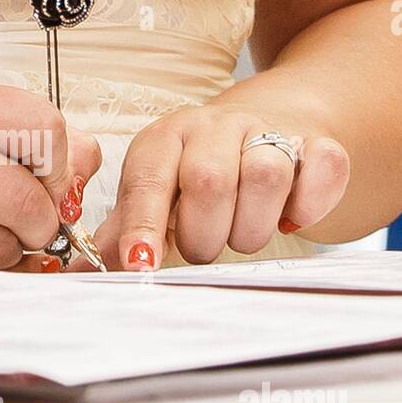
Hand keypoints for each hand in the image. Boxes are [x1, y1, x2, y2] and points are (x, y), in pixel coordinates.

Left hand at [85, 104, 349, 269]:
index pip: (149, 181)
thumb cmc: (193, 177)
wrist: (264, 129)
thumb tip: (80, 274)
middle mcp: (214, 127)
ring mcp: (267, 131)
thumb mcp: (154, 196)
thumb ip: (121, 235)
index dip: (143, 226)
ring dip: (251, 228)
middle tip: (202, 246)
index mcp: (165, 140)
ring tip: (240, 232)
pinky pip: (322, 171)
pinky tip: (288, 216)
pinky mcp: (316, 144)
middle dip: (203, 235)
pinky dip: (308, 206)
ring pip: (265, 177)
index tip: (141, 265)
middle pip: (209, 182)